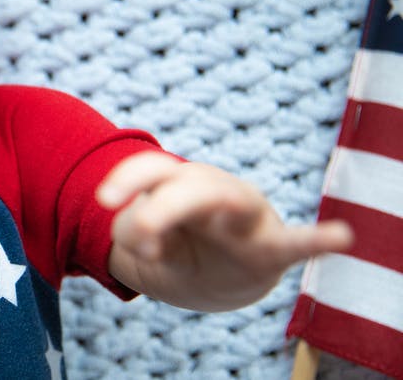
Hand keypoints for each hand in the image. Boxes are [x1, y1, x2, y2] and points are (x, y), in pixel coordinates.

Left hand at [98, 152, 353, 310]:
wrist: (223, 277)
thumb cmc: (182, 246)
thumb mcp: (148, 243)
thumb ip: (135, 233)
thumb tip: (144, 243)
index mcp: (181, 183)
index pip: (153, 167)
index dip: (127, 177)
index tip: (104, 200)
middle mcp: (214, 190)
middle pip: (186, 182)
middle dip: (156, 206)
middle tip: (137, 238)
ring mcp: (245, 217)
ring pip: (227, 200)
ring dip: (192, 213)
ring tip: (157, 244)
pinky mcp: (272, 249)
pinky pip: (297, 243)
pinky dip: (318, 240)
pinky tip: (341, 236)